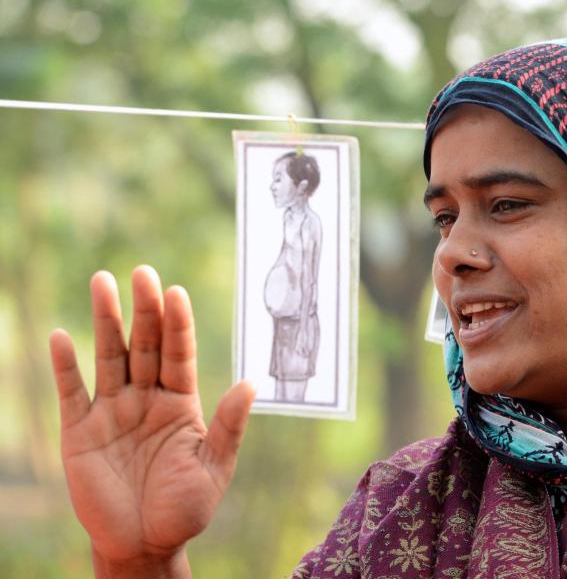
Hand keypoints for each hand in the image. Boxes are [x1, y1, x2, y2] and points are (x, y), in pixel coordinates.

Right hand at [49, 267, 254, 571]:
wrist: (144, 545)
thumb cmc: (185, 508)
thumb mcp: (214, 468)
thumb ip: (228, 426)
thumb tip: (253, 384)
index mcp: (181, 403)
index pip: (180, 354)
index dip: (178, 324)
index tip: (177, 293)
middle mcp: (147, 398)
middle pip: (145, 345)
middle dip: (144, 310)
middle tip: (143, 273)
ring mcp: (113, 411)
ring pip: (109, 356)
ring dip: (105, 321)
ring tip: (103, 281)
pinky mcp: (80, 431)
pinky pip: (72, 392)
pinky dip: (65, 366)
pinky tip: (62, 336)